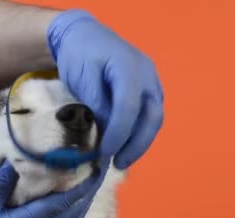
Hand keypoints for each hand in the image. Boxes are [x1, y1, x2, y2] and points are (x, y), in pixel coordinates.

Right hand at [0, 159, 109, 217]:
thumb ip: (3, 182)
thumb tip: (19, 159)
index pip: (61, 202)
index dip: (79, 185)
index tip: (90, 168)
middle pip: (72, 213)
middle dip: (85, 192)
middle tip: (95, 171)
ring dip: (80, 205)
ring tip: (88, 184)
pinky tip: (71, 205)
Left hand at [47, 9, 163, 169]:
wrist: (85, 36)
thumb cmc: (80, 55)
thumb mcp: (82, 78)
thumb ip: (96, 104)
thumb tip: (105, 134)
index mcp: (130, 69)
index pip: (129, 108)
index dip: (119, 134)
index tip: (105, 153)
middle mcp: (148, 77)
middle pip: (151, 117)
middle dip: (136, 145)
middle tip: (118, 164)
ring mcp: (152, 83)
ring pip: (154, 120)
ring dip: (140, 143)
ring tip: (121, 161)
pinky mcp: (149, 91)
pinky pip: (150, 116)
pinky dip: (140, 134)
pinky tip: (125, 147)